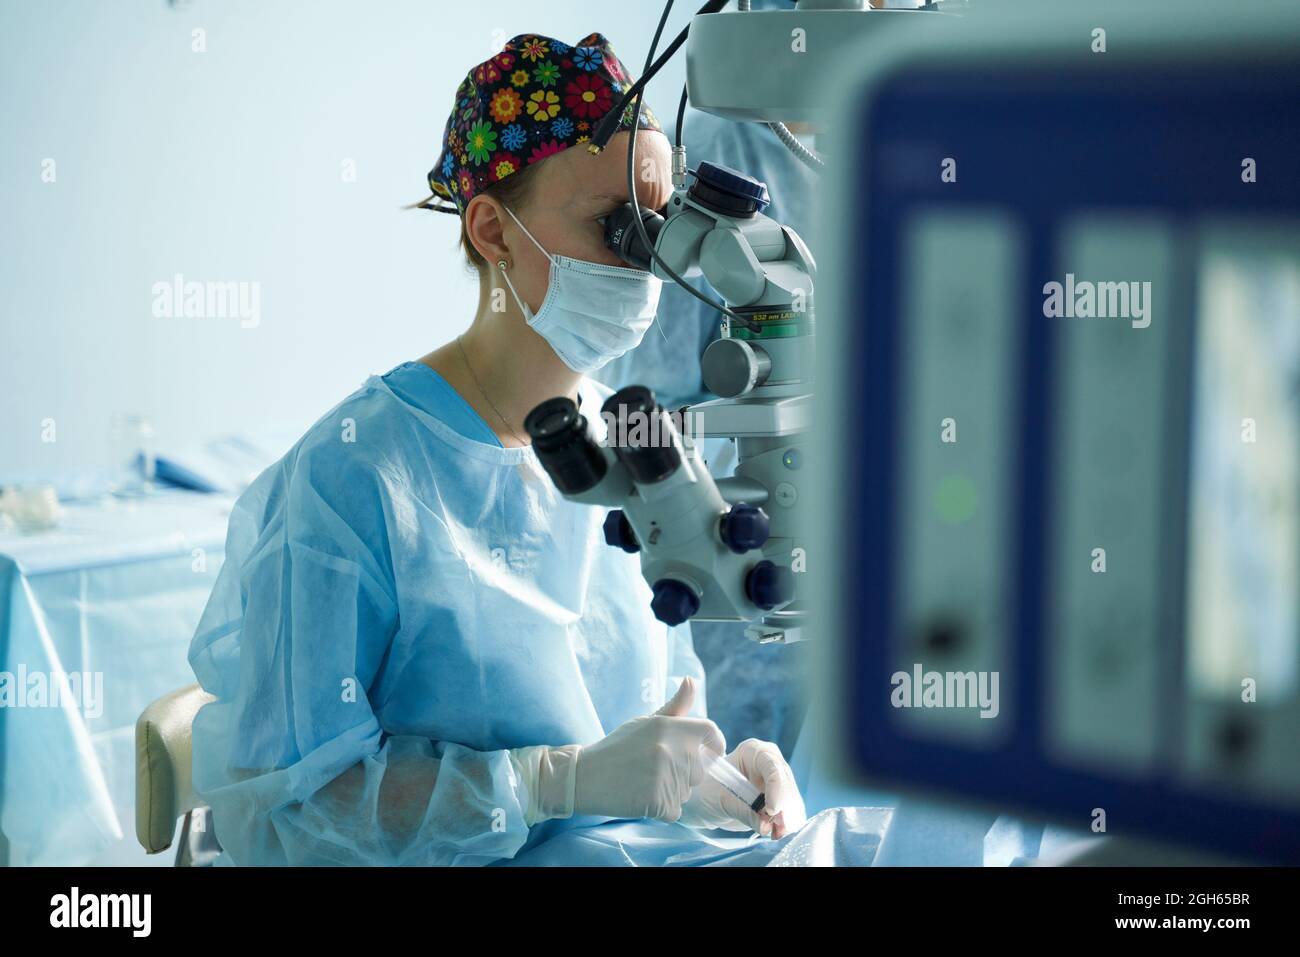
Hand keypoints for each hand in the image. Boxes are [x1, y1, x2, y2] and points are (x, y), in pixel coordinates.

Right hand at [571, 676, 727, 821]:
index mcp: (669, 726)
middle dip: (684, 774)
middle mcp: (671, 749)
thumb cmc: (618, 747)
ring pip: (687, 792)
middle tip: (655, 771)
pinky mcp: (659, 802)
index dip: (715, 744)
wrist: (585, 776)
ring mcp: (666, 777)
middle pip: (700, 769)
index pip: (710, 732)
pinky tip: (641, 798)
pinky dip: (661, 810)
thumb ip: (675, 707)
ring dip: (672, 793)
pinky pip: (674, 811)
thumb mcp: (645, 722)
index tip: (710, 753)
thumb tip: (691, 681)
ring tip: (644, 783)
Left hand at [679, 738, 806, 838]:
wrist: (704, 799)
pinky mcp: (779, 799)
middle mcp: (770, 762)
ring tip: (775, 833)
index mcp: (753, 752)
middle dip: (785, 807)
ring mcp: (776, 780)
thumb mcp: (720, 800)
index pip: (772, 767)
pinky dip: (785, 824)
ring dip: (787, 819)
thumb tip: (766, 827)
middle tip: (778, 829)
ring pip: (792, 799)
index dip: (777, 789)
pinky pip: (789, 812)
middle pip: (786, 784)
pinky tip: (776, 833)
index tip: (772, 811)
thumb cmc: (706, 791)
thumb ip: (743, 811)